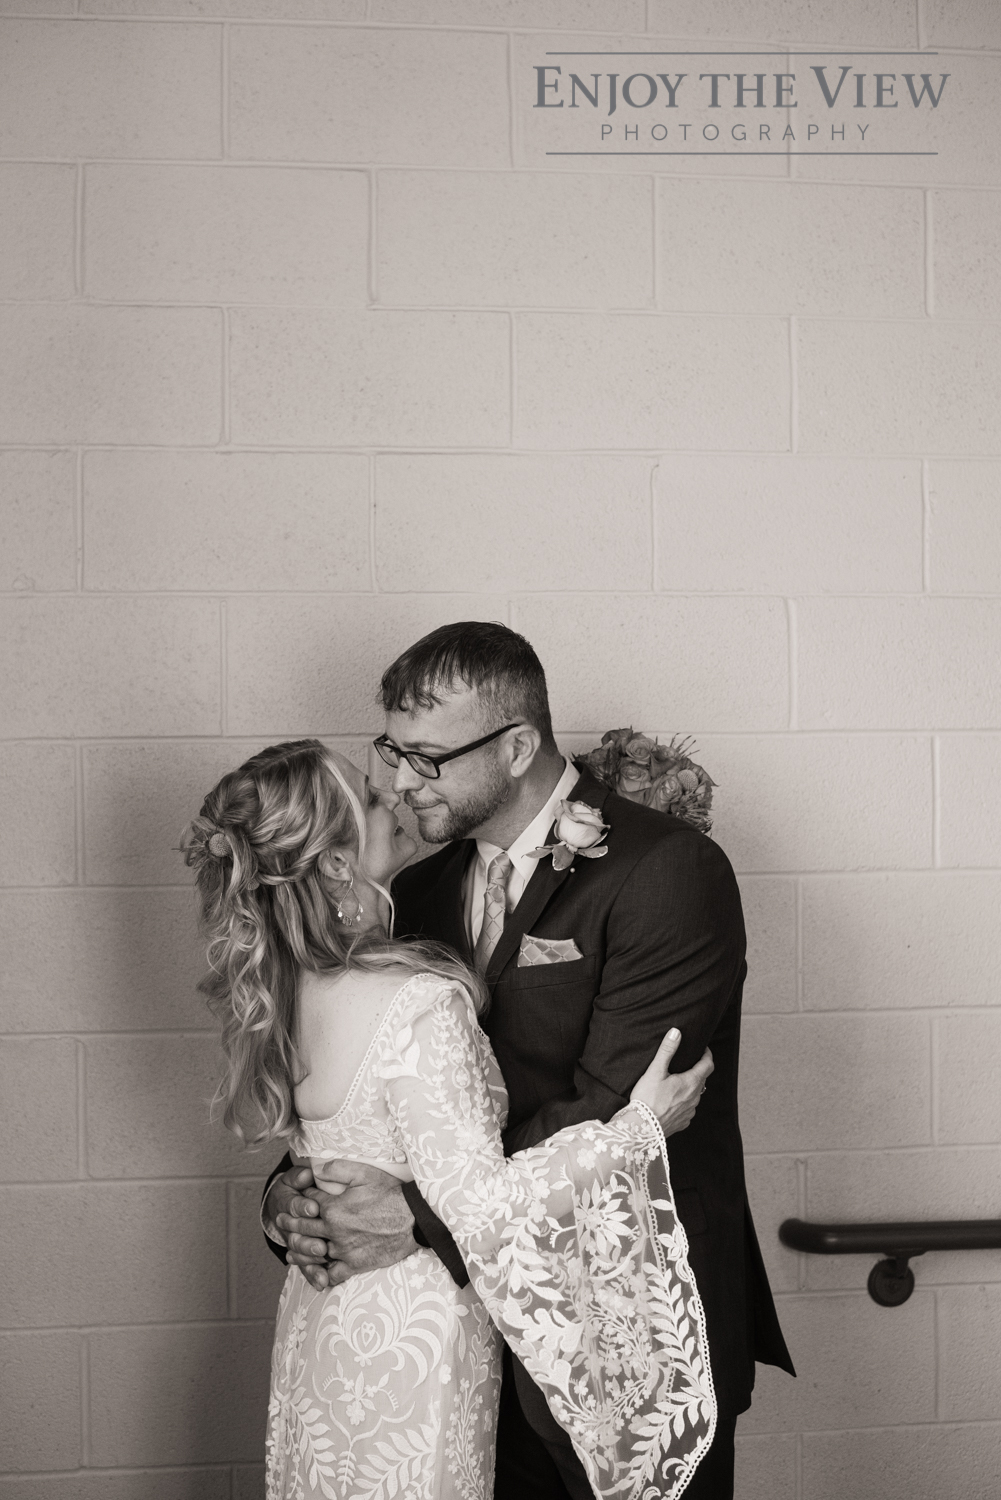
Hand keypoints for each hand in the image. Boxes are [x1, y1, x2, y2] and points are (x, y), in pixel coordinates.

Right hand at [266, 1165, 337, 1290]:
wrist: (284, 1205)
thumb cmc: (297, 1187)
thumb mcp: (296, 1177)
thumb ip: (300, 1176)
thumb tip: (306, 1174)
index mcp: (288, 1203)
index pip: (293, 1205)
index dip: (303, 1207)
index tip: (314, 1208)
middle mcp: (289, 1225)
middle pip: (295, 1234)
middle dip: (307, 1239)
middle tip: (320, 1245)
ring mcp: (294, 1241)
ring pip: (298, 1252)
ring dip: (309, 1258)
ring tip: (323, 1261)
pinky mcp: (301, 1255)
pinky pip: (305, 1267)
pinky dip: (313, 1275)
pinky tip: (322, 1282)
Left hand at [290, 1161, 419, 1289]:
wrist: (413, 1219)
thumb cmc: (390, 1194)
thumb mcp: (363, 1173)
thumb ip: (336, 1169)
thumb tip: (317, 1170)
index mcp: (333, 1208)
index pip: (307, 1205)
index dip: (299, 1201)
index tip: (292, 1201)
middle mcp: (334, 1231)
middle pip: (305, 1229)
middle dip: (290, 1225)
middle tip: (280, 1223)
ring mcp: (344, 1250)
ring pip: (314, 1254)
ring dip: (299, 1253)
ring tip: (289, 1252)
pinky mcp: (355, 1265)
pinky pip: (333, 1274)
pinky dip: (323, 1275)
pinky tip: (317, 1274)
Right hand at [630, 1029, 713, 1136]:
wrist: (642, 1129)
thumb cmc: (647, 1098)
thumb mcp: (655, 1070)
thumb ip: (667, 1050)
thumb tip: (676, 1032)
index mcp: (691, 1082)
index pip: (708, 1065)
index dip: (707, 1055)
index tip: (703, 1049)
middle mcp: (695, 1098)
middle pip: (702, 1079)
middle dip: (698, 1069)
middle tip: (688, 1062)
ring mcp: (690, 1111)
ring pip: (696, 1095)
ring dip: (690, 1086)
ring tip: (677, 1081)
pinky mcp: (683, 1122)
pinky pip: (688, 1109)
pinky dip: (684, 1102)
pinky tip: (672, 1100)